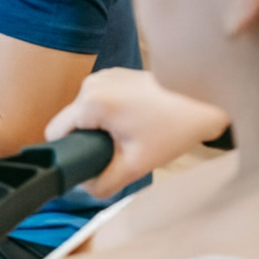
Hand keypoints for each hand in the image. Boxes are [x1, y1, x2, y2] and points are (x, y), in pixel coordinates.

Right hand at [44, 68, 229, 198]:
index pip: (55, 133)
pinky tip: (134, 120)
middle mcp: (91, 82)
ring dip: (99, 126)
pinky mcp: (115, 73)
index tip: (89, 162)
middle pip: (71, 122)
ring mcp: (103, 74)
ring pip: (85, 110)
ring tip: (129, 135)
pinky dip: (109, 112)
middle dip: (87, 140)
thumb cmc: (172, 129)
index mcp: (90, 102)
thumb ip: (103, 182)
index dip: (67, 153)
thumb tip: (84, 186)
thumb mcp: (135, 166)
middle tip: (117, 152)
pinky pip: (98, 99)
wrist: (202, 98)